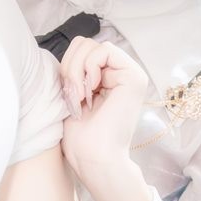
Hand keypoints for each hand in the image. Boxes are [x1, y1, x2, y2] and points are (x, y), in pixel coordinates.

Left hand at [59, 37, 149, 173]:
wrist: (92, 157)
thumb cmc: (80, 137)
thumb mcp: (71, 95)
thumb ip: (74, 71)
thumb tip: (72, 48)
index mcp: (106, 78)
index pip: (79, 49)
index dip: (65, 66)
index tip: (67, 94)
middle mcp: (120, 73)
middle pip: (84, 43)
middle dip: (69, 67)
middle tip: (73, 96)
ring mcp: (130, 74)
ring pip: (92, 45)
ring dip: (76, 71)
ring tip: (80, 97)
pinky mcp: (134, 76)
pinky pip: (104, 50)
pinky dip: (89, 68)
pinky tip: (90, 91)